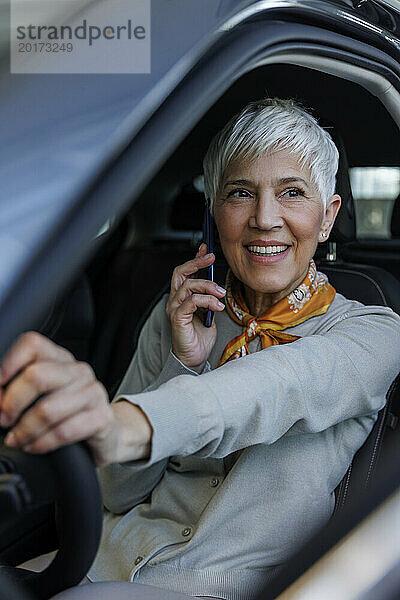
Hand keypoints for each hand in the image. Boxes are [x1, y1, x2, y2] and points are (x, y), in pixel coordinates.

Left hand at [0, 332, 151, 465]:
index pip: (33, 345)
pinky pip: (64, 431)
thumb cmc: (67, 414)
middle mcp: (79, 371)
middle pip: (37, 375)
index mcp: (61, 358)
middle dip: (12, 403)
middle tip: (4, 419)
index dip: (8, 364)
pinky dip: (42, 443)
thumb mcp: (44, 394)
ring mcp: (93, 392)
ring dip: (24, 430)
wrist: (106, 433)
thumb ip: (21, 388)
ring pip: (47, 409)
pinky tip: (34, 446)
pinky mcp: (102, 417)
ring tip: (17, 439)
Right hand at [165, 243, 225, 369]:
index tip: (206, 249)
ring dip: (207, 286)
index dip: (195, 259)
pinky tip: (217, 307)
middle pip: (180, 273)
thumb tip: (218, 285)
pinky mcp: (177, 318)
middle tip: (211, 258)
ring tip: (220, 293)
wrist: (194, 358)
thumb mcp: (209, 312)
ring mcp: (174, 308)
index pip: (185, 272)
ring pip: (188, 286)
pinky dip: (206, 301)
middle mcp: (175, 300)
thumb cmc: (201, 338)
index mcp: (182, 297)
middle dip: (196, 263)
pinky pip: (191, 301)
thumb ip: (210, 298)